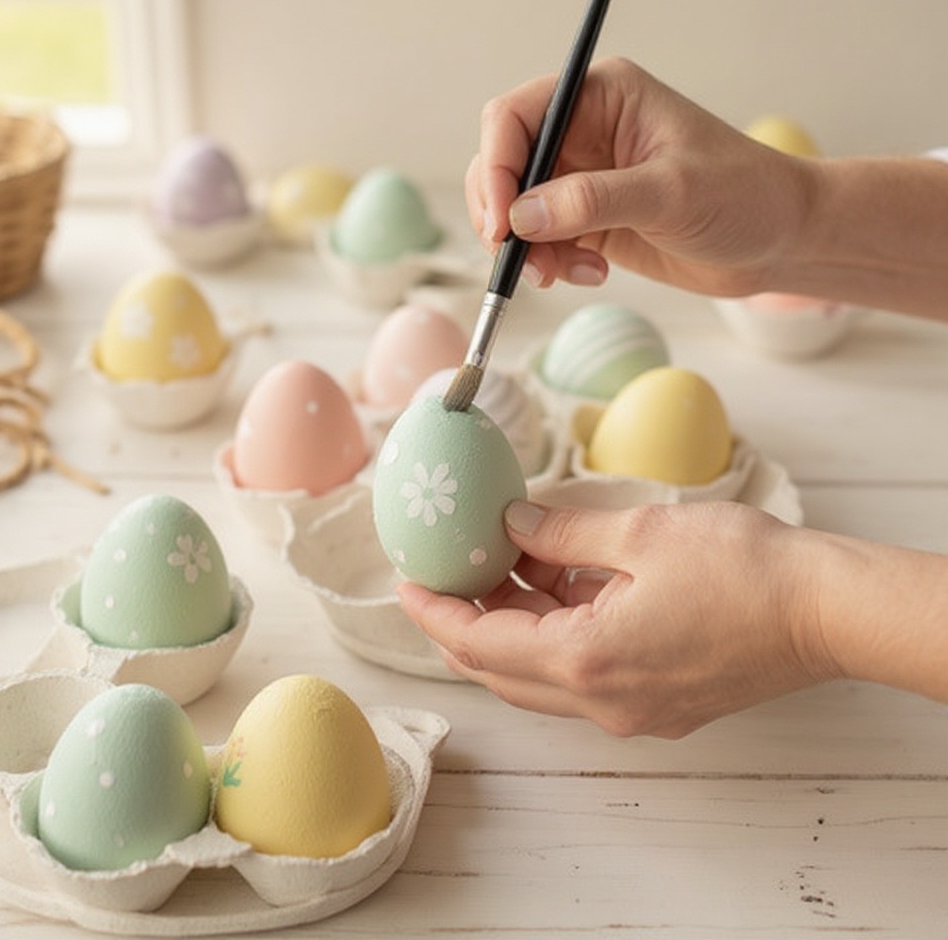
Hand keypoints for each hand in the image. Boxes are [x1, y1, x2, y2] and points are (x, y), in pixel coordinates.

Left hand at [398, 500, 832, 737]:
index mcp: (586, 659)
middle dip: (464, 623)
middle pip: (502, 670)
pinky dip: (556, 634)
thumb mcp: (637, 533)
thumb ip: (561, 531)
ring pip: (540, 674)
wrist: (824, 611)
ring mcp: (631, 709)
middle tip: (444, 574)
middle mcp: (601, 700)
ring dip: (512, 626)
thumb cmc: (742, 568)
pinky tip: (558, 582)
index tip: (406, 583)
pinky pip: (582, 673)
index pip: (479, 644)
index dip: (434, 613)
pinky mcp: (657, 702)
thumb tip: (511, 522)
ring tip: (502, 565)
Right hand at [465, 56, 815, 294]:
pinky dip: (550, 264)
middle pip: (504, 163)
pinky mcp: (586, 220)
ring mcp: (582, 178)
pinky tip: (592, 275)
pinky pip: (540, 241)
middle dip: (503, 214)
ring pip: (516, 209)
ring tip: (563, 273)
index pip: (517, 116)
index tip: (502, 222)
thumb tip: (523, 217)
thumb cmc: (744, 195)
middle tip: (518, 257)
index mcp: (602, 97)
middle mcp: (584, 131)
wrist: (778, 240)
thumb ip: (592, 200)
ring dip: (526, 248)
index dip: (497, 166)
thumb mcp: (670, 192)